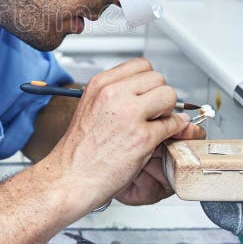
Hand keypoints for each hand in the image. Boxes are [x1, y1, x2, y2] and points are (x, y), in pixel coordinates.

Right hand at [41, 58, 189, 213]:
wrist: (69, 178)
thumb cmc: (78, 151)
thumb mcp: (90, 108)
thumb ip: (115, 95)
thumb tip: (142, 93)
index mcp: (100, 84)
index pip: (140, 65)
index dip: (148, 82)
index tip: (146, 95)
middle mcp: (113, 94)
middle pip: (158, 78)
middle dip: (160, 95)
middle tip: (154, 112)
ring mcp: (128, 114)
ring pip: (169, 96)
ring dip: (168, 111)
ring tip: (156, 124)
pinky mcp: (142, 138)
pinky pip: (172, 124)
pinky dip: (173, 131)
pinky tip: (161, 138)